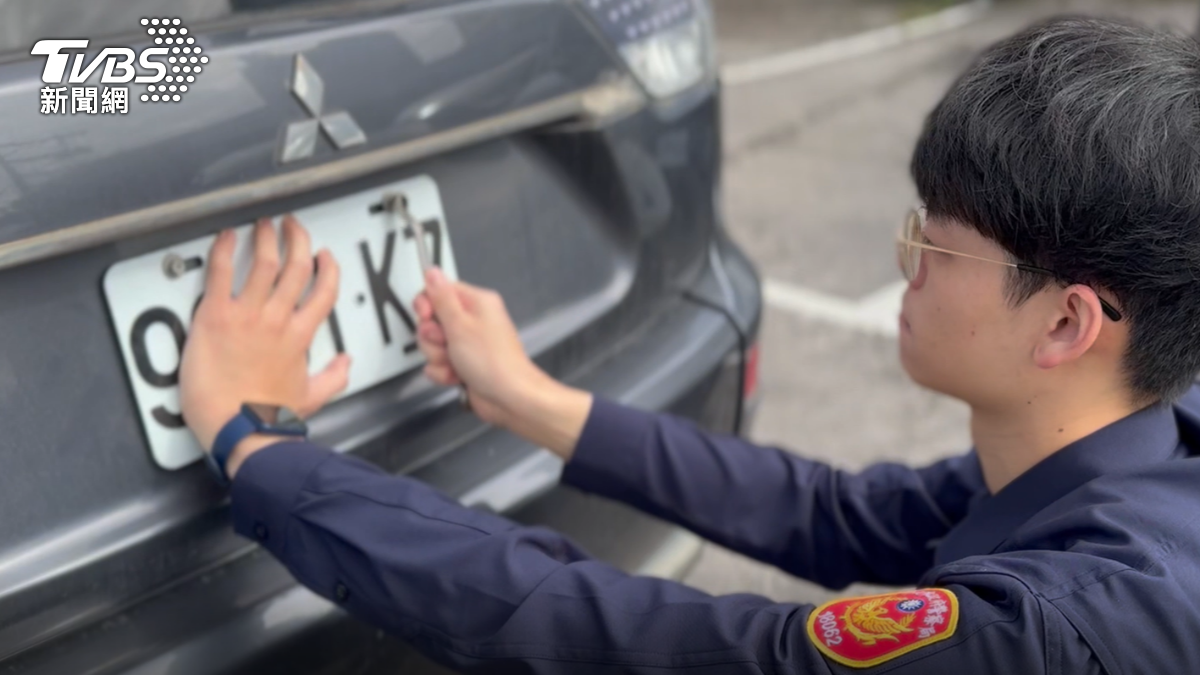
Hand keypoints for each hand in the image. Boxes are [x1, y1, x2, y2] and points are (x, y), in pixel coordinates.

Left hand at [180, 216, 350, 475]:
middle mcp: (277, 320)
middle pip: (296, 267)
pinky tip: (226, 237)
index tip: (324, 256)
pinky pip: (222, 273)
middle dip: (297, 240)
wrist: (240, 429)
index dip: (327, 269)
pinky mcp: (216, 317)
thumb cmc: (269, 418)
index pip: (323, 291)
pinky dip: (225, 250)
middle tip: (292, 226)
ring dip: (267, 238)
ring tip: (265, 224)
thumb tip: (345, 364)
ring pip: (264, 263)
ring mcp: (247, 315)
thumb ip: (332, 377)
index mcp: (300, 337)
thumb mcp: (311, 397)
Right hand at [414, 269, 591, 458]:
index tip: (427, 317)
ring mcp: (467, 344)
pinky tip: (457, 377)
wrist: (510, 398)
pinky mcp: (463, 364)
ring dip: (438, 357)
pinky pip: (438, 364)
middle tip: (447, 344)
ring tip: (456, 363)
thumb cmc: (493, 362)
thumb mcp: (460, 324)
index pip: (439, 291)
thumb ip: (442, 297)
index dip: (427, 305)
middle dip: (433, 337)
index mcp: (476, 303)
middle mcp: (473, 321)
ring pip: (433, 344)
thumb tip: (432, 271)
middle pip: (432, 320)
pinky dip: (443, 372)